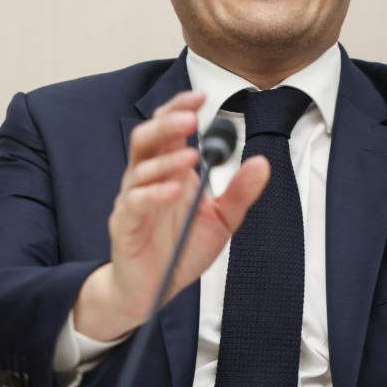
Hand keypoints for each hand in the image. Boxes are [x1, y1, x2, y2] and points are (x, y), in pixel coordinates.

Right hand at [73, 90, 268, 340]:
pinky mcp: (125, 224)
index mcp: (169, 168)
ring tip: (190, 156)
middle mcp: (147, 177)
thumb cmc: (181, 247)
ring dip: (165, 159)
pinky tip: (173, 190)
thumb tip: (261, 163)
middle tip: (191, 120)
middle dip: (168, 124)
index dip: (179, 108)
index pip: (167, 128)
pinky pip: (133, 202)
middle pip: (147, 138)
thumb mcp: (221, 219)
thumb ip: (239, 191)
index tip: (200, 96)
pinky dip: (153, 193)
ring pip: (139, 167)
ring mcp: (133, 199)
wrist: (153, 289)